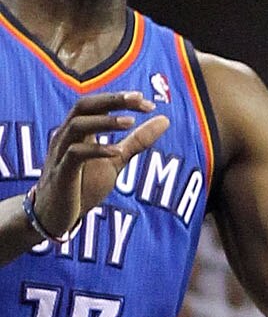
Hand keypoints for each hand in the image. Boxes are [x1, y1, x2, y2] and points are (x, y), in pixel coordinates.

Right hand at [27, 91, 166, 240]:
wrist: (54, 217)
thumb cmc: (82, 186)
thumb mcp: (115, 161)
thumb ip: (137, 141)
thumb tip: (165, 119)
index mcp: (77, 130)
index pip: (97, 104)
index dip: (121, 99)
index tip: (148, 104)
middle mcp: (65, 136)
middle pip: (83, 106)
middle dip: (112, 100)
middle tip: (140, 99)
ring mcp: (60, 154)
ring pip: (77, 126)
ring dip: (105, 122)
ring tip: (131, 122)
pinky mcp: (60, 174)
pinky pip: (75, 155)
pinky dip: (97, 150)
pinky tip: (117, 152)